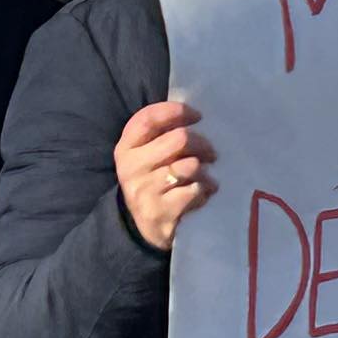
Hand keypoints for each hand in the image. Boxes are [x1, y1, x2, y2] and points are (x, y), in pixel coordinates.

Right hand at [114, 98, 214, 251]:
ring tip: (206, 174)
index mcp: (126, 148)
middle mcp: (131, 168)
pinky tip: (203, 192)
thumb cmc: (153, 180)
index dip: (176, 111)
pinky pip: (194, 190)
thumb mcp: (148, 155)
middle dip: (201, 143)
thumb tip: (196, 115)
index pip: (148, 119)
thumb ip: (163, 134)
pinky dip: (205, 189)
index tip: (197, 115)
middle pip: (178, 139)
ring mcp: (143, 191)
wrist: (143, 226)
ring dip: (205, 170)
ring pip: (190, 165)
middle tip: (211, 152)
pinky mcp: (159, 212)